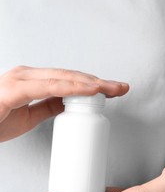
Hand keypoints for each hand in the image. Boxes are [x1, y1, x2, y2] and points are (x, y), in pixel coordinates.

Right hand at [0, 66, 128, 141]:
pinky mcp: (16, 88)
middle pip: (71, 76)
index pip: (69, 80)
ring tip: (113, 88)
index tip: (112, 91)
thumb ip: (47, 107)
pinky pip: (50, 86)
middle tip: (121, 87)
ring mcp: (23, 79)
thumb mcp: (29, 116)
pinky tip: (91, 90)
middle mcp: (30, 75)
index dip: (92, 85)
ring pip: (64, 77)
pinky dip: (72, 87)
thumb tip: (67, 104)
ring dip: (91, 83)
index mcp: (33, 81)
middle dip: (98, 83)